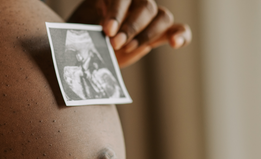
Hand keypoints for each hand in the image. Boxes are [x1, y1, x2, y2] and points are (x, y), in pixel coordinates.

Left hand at [67, 0, 191, 67]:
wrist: (86, 51)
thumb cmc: (82, 37)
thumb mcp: (79, 30)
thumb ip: (85, 28)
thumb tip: (84, 30)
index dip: (117, 13)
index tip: (108, 30)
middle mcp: (134, 2)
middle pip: (146, 6)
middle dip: (131, 27)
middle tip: (115, 43)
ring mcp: (149, 17)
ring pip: (162, 17)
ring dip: (147, 35)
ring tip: (129, 48)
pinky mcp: (158, 33)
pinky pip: (177, 30)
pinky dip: (181, 35)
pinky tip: (175, 44)